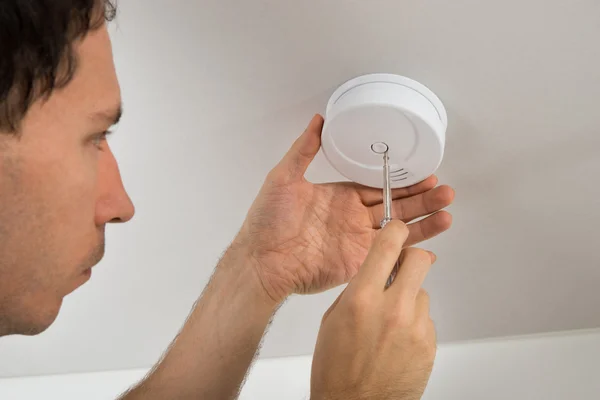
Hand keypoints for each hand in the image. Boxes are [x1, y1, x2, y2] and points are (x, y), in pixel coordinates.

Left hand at [236, 115, 453, 302]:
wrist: (262, 262)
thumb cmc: (267, 221)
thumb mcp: (283, 177)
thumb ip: (304, 150)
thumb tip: (318, 121)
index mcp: (339, 197)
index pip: (378, 186)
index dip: (400, 180)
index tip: (424, 173)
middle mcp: (352, 218)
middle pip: (395, 205)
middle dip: (421, 198)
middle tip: (445, 191)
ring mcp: (358, 241)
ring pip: (399, 229)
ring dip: (424, 221)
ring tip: (448, 212)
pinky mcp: (360, 263)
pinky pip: (390, 254)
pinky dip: (412, 248)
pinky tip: (432, 241)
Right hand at [310, 220, 435, 399]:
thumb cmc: (337, 371)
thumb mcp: (333, 320)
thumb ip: (357, 290)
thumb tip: (374, 273)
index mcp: (362, 299)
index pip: (387, 246)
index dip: (395, 231)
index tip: (397, 229)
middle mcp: (392, 309)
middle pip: (419, 259)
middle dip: (412, 258)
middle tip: (403, 266)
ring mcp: (415, 327)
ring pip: (422, 291)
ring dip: (409, 297)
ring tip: (390, 321)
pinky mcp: (429, 343)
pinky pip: (426, 318)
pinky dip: (414, 323)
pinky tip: (397, 340)